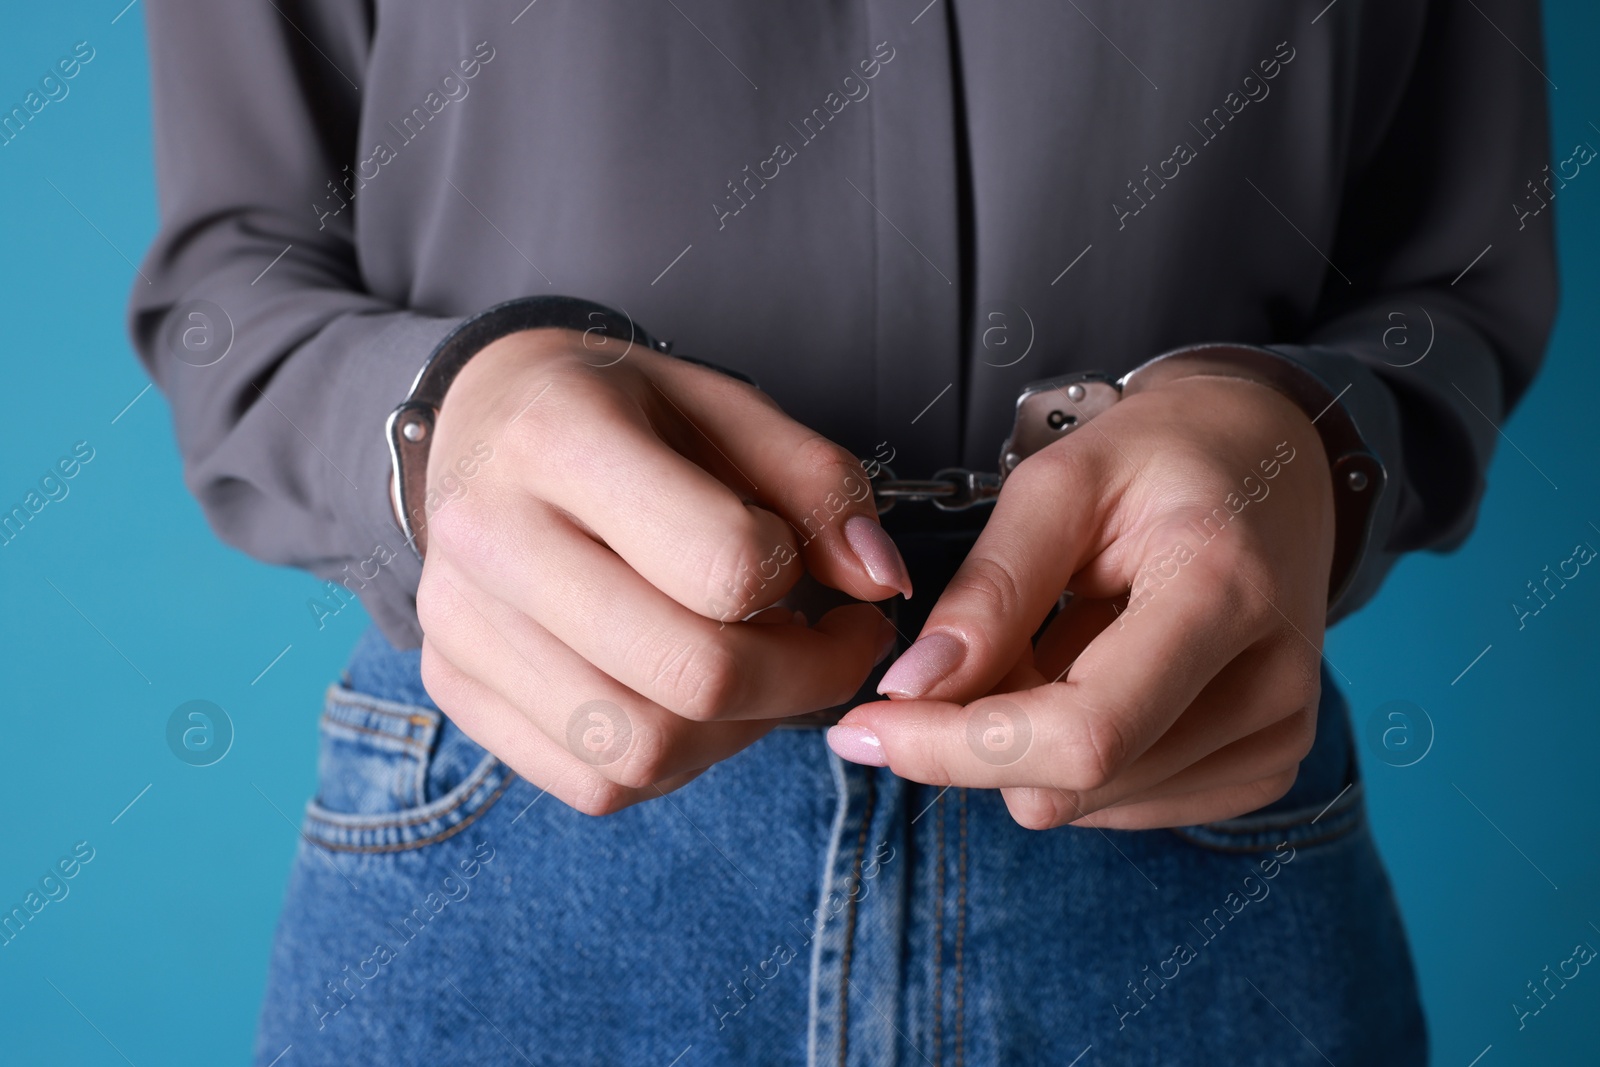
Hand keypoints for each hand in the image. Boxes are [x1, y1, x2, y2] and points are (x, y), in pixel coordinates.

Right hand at [416, 327, 908, 814]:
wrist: (480, 421)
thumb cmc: (618, 412)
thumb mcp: (726, 407)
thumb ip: (818, 485)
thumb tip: (879, 583)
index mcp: (560, 438)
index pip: (722, 565)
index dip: (800, 584)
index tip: (818, 574)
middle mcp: (490, 536)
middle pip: (688, 676)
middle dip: (798, 681)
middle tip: (827, 647)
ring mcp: (459, 622)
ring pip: (640, 751)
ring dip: (737, 732)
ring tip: (757, 670)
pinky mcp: (454, 684)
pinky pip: (593, 783)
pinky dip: (673, 762)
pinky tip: (688, 699)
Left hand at [827, 373, 1333, 829]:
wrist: (1275, 463)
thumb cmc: (1165, 457)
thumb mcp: (1061, 482)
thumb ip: (990, 590)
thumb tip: (914, 690)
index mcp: (1224, 591)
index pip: (1083, 731)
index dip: (955, 748)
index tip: (866, 728)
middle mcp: (1272, 684)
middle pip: (1076, 781)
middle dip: (980, 732)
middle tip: (977, 645)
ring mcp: (1277, 737)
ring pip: (1086, 803)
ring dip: (1028, 738)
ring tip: (1054, 640)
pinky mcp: (1264, 769)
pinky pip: (1119, 805)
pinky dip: (1075, 752)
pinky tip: (1092, 673)